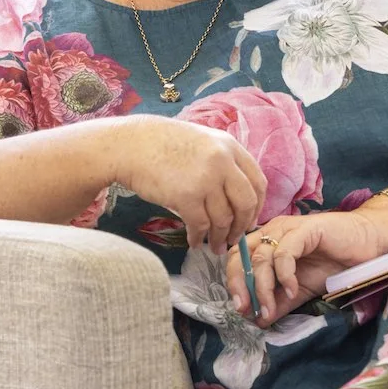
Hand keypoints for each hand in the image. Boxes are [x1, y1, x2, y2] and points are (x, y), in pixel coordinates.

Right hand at [106, 116, 267, 252]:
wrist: (129, 145)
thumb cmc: (161, 144)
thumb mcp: (202, 141)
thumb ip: (222, 161)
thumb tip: (236, 197)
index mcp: (229, 146)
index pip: (258, 182)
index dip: (258, 206)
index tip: (250, 219)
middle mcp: (222, 162)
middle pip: (246, 203)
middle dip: (241, 227)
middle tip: (234, 239)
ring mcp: (205, 179)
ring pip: (223, 219)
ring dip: (219, 238)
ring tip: (214, 246)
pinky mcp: (186, 196)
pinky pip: (200, 225)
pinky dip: (198, 237)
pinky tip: (194, 241)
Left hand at [225, 204, 387, 325]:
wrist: (368, 247)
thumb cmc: (333, 263)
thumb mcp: (300, 289)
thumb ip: (279, 303)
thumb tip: (258, 321)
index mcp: (266, 242)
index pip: (237, 259)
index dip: (233, 283)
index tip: (240, 309)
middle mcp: (271, 232)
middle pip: (242, 256)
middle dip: (241, 285)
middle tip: (247, 310)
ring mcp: (287, 229)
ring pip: (261, 257)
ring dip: (263, 287)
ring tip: (269, 309)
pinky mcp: (305, 229)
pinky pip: (285, 253)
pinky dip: (284, 275)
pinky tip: (293, 290)